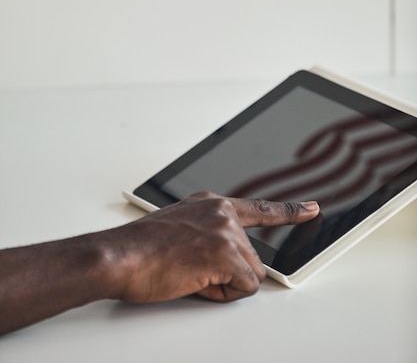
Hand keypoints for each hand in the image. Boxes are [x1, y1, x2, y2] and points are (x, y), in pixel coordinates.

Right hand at [101, 191, 319, 302]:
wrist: (118, 256)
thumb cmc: (139, 249)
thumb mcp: (178, 228)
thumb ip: (207, 233)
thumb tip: (224, 259)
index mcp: (211, 205)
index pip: (258, 208)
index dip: (288, 211)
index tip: (310, 208)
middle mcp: (222, 213)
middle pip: (252, 257)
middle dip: (229, 273)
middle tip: (192, 271)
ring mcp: (225, 231)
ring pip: (249, 274)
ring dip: (223, 284)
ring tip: (188, 274)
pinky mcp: (225, 253)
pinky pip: (243, 288)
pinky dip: (221, 295)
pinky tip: (194, 282)